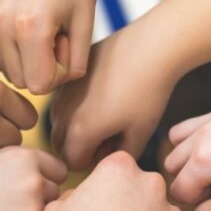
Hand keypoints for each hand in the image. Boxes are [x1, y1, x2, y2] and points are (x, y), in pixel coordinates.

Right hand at [0, 0, 96, 93]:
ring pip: (5, 71)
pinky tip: (22, 34)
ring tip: (42, 31)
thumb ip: (73, 66)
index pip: (39, 86)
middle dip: (42, 67)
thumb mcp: (86, 24)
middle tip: (57, 36)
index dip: (58, 74)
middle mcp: (1, 23)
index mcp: (31, 26)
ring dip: (25, 60)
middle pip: (21, 82)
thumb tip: (48, 87)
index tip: (67, 48)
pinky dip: (6, 54)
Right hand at [50, 24, 178, 169]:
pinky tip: (103, 96)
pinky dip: (76, 105)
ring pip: (59, 121)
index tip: (113, 148)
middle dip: (80, 147)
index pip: (72, 163)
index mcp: (79, 130)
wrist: (151, 47)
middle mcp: (63, 111)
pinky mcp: (69, 72)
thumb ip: (120, 156)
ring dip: (76, 126)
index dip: (93, 162)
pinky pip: (64, 99)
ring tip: (107, 117)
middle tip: (110, 136)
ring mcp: (63, 89)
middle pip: (60, 144)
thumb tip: (107, 159)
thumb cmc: (148, 92)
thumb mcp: (140, 134)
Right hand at [166, 99, 210, 203]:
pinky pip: (199, 122)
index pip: (178, 190)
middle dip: (189, 178)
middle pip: (172, 164)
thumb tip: (205, 200)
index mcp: (205, 160)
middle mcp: (203, 134)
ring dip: (188, 154)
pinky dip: (203, 137)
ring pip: (177, 138)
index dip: (197, 202)